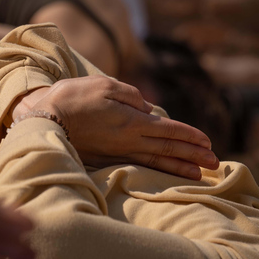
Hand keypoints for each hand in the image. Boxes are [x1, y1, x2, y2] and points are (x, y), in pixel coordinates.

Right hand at [20, 76, 218, 179]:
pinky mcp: (107, 158)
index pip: (168, 129)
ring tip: (199, 173)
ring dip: (179, 166)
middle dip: (192, 154)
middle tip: (215, 163)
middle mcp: (128, 140)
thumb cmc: (72, 98)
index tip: (208, 142)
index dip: (189, 136)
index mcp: (131, 120)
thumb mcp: (104, 85)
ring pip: (155, 160)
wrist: (43, 121)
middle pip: (167, 148)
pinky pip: (140, 164)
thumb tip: (149, 108)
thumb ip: (131, 95)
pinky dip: (158, 169)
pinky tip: (166, 172)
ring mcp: (117, 152)